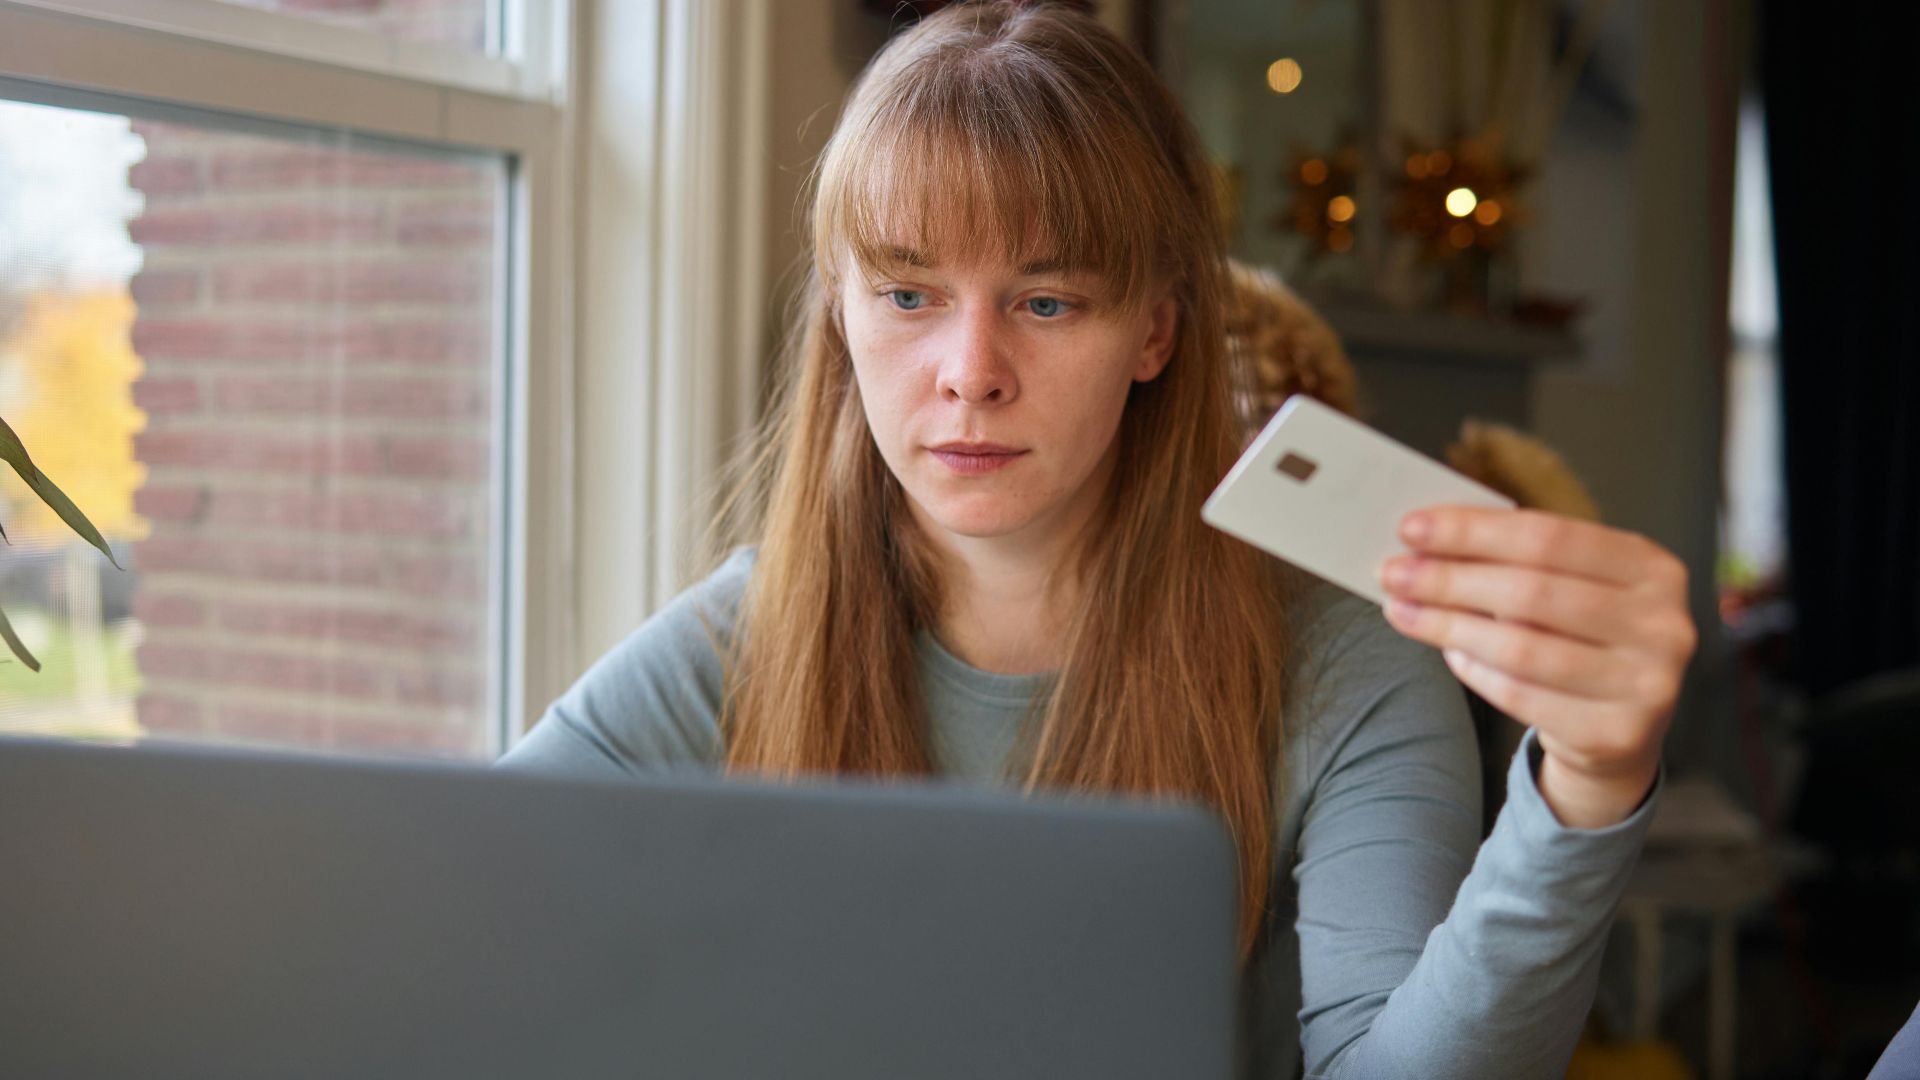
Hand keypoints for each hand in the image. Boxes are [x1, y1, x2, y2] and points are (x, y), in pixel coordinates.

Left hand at [1377, 507, 1697, 828]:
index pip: (1549, 536)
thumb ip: (1518, 560)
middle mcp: (1663, 623)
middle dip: (1449, 579)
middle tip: (1392, 572)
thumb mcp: (1571, 587)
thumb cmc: (1581, 639)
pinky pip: (1520, 694)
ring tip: (1401, 610)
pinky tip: (1448, 653)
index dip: (1474, 531)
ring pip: (1520, 647)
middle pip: (1531, 592)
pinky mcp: (1617, 731)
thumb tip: (1426, 540)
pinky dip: (1474, 670)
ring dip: (1448, 626)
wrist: (1620, 732)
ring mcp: (1647, 682)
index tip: (1410, 527)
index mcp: (1652, 566)